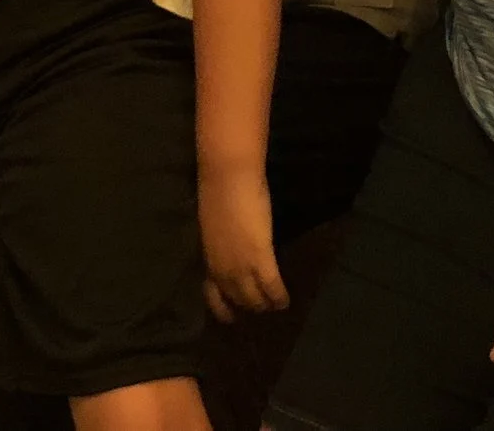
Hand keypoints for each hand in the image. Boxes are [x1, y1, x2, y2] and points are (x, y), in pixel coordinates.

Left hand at [199, 168, 287, 320]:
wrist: (227, 176)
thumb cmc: (219, 191)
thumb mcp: (214, 226)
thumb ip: (221, 243)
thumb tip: (231, 250)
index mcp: (207, 259)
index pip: (212, 295)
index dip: (224, 308)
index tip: (232, 316)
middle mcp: (221, 269)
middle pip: (236, 300)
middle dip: (249, 306)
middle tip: (262, 307)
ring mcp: (240, 266)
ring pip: (254, 299)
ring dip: (265, 305)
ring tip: (275, 306)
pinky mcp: (260, 258)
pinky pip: (272, 288)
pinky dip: (279, 297)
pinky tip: (286, 301)